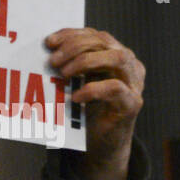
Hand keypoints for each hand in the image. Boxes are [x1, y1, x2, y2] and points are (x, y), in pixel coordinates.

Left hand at [46, 27, 143, 179]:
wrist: (102, 144)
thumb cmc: (86, 112)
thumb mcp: (76, 84)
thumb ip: (68, 68)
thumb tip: (45, 54)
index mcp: (116, 56)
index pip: (96, 35)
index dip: (73, 35)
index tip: (49, 42)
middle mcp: (129, 65)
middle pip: (106, 42)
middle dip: (76, 47)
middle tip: (53, 61)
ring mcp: (134, 83)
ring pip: (118, 58)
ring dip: (87, 61)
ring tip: (64, 73)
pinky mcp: (132, 104)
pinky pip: (116, 88)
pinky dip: (93, 89)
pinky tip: (75, 96)